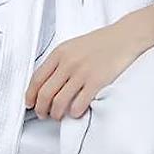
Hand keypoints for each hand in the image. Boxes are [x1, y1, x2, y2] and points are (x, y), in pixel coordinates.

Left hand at [24, 22, 142, 119]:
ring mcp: (82, 73)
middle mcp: (68, 63)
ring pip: (59, 102)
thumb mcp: (73, 46)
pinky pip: (78, 105)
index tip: (29, 103)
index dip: (30, 95)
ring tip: (57, 116)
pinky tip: (75, 112)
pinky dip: (74, 113)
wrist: (124, 37)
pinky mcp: (96, 82)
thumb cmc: (100, 43)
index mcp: (60, 53)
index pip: (37, 78)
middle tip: (42, 114)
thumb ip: (59, 61)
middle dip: (40, 108)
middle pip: (45, 93)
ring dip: (55, 114)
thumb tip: (45, 83)